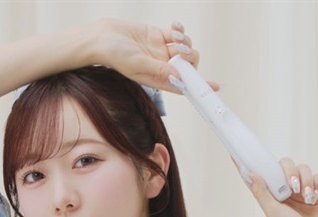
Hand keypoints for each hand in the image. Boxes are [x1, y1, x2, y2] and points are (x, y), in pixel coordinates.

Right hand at [92, 18, 218, 94]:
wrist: (102, 37)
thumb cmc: (114, 55)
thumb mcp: (138, 64)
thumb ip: (159, 69)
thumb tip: (179, 76)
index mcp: (157, 79)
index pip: (183, 86)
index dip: (199, 87)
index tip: (215, 87)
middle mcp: (161, 67)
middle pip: (187, 66)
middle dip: (189, 58)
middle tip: (179, 51)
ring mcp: (160, 51)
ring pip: (184, 49)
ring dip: (185, 42)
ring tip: (174, 37)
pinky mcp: (158, 36)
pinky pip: (176, 35)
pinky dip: (179, 31)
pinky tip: (173, 27)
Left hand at [232, 156, 317, 216]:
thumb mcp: (272, 212)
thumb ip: (261, 192)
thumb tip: (249, 174)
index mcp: (271, 195)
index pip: (259, 175)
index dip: (249, 164)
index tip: (236, 152)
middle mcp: (285, 190)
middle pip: (284, 165)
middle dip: (289, 171)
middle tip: (291, 187)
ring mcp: (302, 190)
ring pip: (303, 168)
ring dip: (305, 179)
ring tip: (306, 196)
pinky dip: (317, 184)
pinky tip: (314, 197)